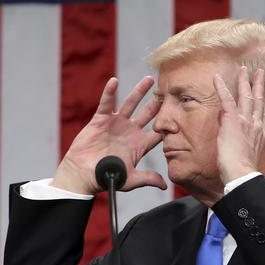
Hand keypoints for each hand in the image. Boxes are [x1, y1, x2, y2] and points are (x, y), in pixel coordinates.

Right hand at [50, 76, 167, 194]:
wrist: (83, 174)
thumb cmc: (106, 178)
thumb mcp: (130, 179)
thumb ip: (148, 178)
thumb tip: (165, 185)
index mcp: (139, 144)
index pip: (158, 132)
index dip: (168, 123)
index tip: (180, 112)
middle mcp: (130, 131)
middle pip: (147, 114)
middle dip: (157, 103)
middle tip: (168, 90)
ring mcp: (116, 124)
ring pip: (130, 104)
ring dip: (139, 92)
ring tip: (149, 79)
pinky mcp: (100, 120)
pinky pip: (106, 103)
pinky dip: (109, 92)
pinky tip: (114, 81)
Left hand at [213, 67, 264, 183]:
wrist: (241, 172)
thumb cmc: (244, 169)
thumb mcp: (252, 155)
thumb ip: (250, 143)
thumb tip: (243, 138)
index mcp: (261, 133)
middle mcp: (256, 124)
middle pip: (259, 100)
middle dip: (260, 85)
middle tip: (261, 73)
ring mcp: (245, 120)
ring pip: (246, 96)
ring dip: (245, 81)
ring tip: (245, 69)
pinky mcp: (233, 119)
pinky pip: (226, 99)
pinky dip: (221, 87)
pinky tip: (216, 78)